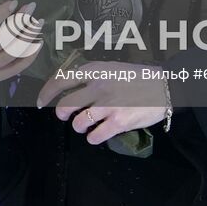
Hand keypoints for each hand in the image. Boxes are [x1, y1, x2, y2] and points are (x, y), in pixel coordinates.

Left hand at [35, 59, 167, 144]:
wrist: (165, 86)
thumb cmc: (138, 77)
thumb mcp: (112, 67)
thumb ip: (92, 76)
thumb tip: (71, 88)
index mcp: (95, 70)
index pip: (61, 79)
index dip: (47, 92)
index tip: (41, 101)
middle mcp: (98, 86)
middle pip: (65, 106)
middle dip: (62, 114)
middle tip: (67, 117)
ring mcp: (107, 105)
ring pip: (78, 123)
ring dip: (80, 127)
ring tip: (88, 125)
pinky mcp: (118, 122)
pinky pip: (94, 137)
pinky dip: (94, 138)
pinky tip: (99, 134)